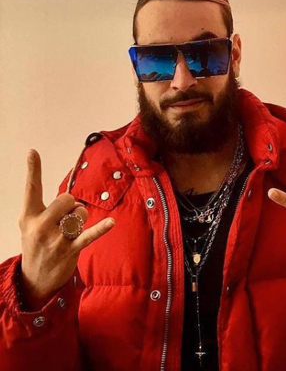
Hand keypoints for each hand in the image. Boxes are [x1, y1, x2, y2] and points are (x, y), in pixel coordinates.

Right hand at [19, 149, 114, 308]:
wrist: (35, 279)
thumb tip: (72, 200)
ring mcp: (56, 239)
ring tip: (70, 231)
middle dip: (71, 205)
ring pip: (80, 213)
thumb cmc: (36, 245)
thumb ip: (45, 209)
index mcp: (28, 217)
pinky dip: (101, 228)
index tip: (33, 152)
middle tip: (66, 218)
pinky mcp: (71, 249)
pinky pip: (89, 234)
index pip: (31, 189)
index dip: (33, 170)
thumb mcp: (30, 226)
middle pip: (66, 199)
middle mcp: (40, 226)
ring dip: (80, 219)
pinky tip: (111, 222)